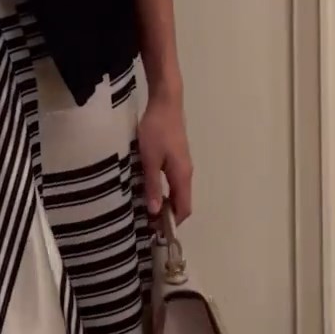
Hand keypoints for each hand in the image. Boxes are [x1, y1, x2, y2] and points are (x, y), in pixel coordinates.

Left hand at [138, 91, 192, 224]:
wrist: (166, 103)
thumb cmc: (156, 131)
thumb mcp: (149, 160)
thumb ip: (151, 185)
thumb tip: (154, 211)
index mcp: (182, 176)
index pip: (183, 208)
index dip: (172, 223)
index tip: (156, 231)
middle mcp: (187, 173)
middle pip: (182, 202)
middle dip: (168, 215)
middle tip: (148, 222)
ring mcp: (183, 165)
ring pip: (178, 192)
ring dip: (165, 203)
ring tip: (147, 209)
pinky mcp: (177, 158)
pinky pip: (174, 182)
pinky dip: (165, 192)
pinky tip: (150, 190)